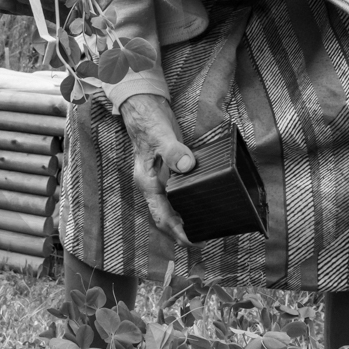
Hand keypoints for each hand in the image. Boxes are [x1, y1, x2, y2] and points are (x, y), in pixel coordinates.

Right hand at [121, 94, 195, 247]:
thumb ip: (173, 151)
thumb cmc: (148, 122)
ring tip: (205, 225)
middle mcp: (152, 184)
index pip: (162, 216)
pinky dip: (188, 200)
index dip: (176, 231)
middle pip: (167, 216)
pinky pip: (178, 191)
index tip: (192, 242)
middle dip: (182, 230)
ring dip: (185, 217)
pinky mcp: (168, 169)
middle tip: (205, 237)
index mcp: (147, 183)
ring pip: (172, 205)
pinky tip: (201, 200)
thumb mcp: (160, 135)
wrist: (143, 107)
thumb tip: (187, 166)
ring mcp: (159, 178)